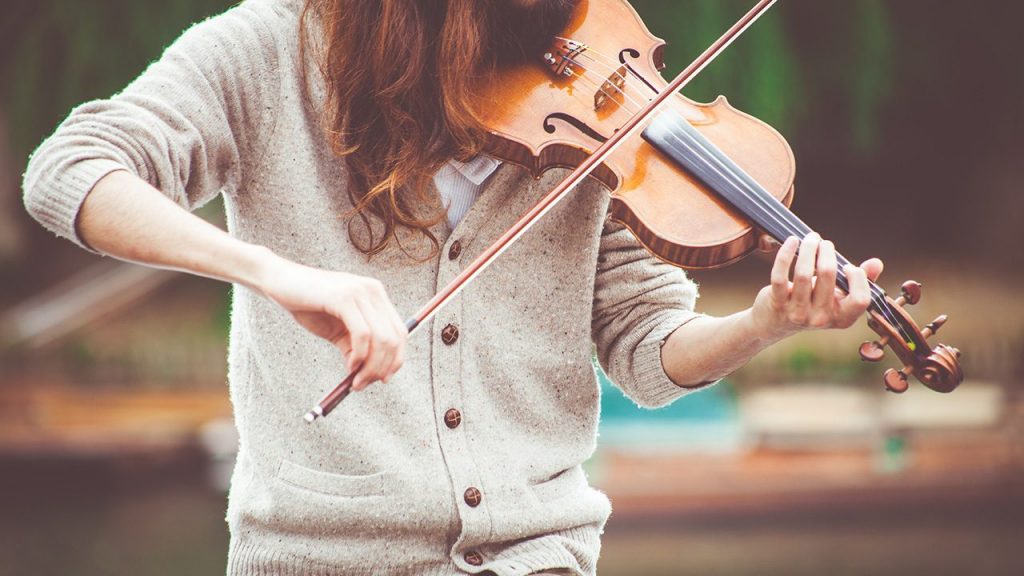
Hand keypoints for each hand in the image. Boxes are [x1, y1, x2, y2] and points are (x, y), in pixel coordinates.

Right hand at [257, 255, 406, 390]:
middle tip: (363, 384)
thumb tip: (368, 374)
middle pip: (395, 338)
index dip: (396, 359)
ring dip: (371, 367)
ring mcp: (361, 292)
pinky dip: (359, 356)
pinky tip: (350, 365)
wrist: (279, 281)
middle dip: (382, 367)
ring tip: (355, 380)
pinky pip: (363, 334)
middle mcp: (373, 291)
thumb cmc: (307, 304)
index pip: (400, 332)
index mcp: (376, 296)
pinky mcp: (345, 297)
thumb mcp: (337, 329)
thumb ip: (355, 346)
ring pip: (382, 339)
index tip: (382, 379)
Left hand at [751, 233, 883, 340]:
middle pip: (828, 276)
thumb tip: (877, 263)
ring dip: (808, 249)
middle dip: (827, 252)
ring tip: (810, 238)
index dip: (858, 278)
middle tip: (823, 243)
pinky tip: (792, 241)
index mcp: (842, 318)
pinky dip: (785, 255)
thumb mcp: (838, 296)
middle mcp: (821, 318)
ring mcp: (798, 313)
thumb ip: (860, 281)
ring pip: (804, 273)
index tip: (847, 266)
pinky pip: (780, 276)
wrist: (776, 323)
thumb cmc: (813, 303)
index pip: (860, 299)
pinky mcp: (777, 304)